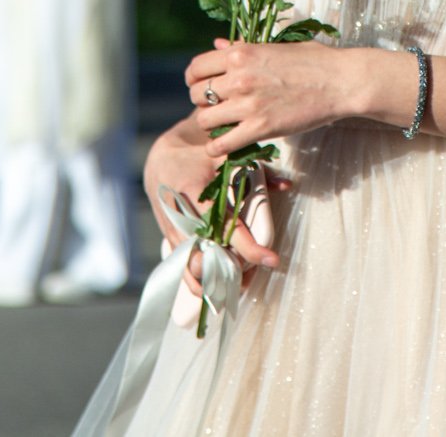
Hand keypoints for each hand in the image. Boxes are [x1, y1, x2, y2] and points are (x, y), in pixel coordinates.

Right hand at [144, 117, 283, 294]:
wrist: (159, 161)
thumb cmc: (195, 157)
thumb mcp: (224, 157)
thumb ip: (257, 172)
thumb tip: (287, 186)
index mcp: (194, 191)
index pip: (225, 225)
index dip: (248, 246)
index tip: (270, 259)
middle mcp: (180, 215)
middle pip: (208, 253)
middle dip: (230, 271)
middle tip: (252, 278)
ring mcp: (172, 230)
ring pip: (192, 265)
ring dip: (215, 280)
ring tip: (239, 286)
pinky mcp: (168, 238)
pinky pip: (182, 266)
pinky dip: (199, 280)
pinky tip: (216, 287)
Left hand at [187, 38, 372, 157]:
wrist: (340, 81)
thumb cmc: (313, 60)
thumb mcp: (274, 46)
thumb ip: (242, 47)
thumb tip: (217, 43)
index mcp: (240, 53)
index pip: (196, 68)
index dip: (193, 79)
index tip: (200, 85)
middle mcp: (239, 77)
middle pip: (196, 94)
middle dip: (201, 102)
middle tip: (215, 107)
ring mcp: (248, 103)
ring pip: (205, 120)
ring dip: (209, 125)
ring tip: (222, 125)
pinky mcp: (261, 128)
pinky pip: (223, 143)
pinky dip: (217, 147)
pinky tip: (223, 145)